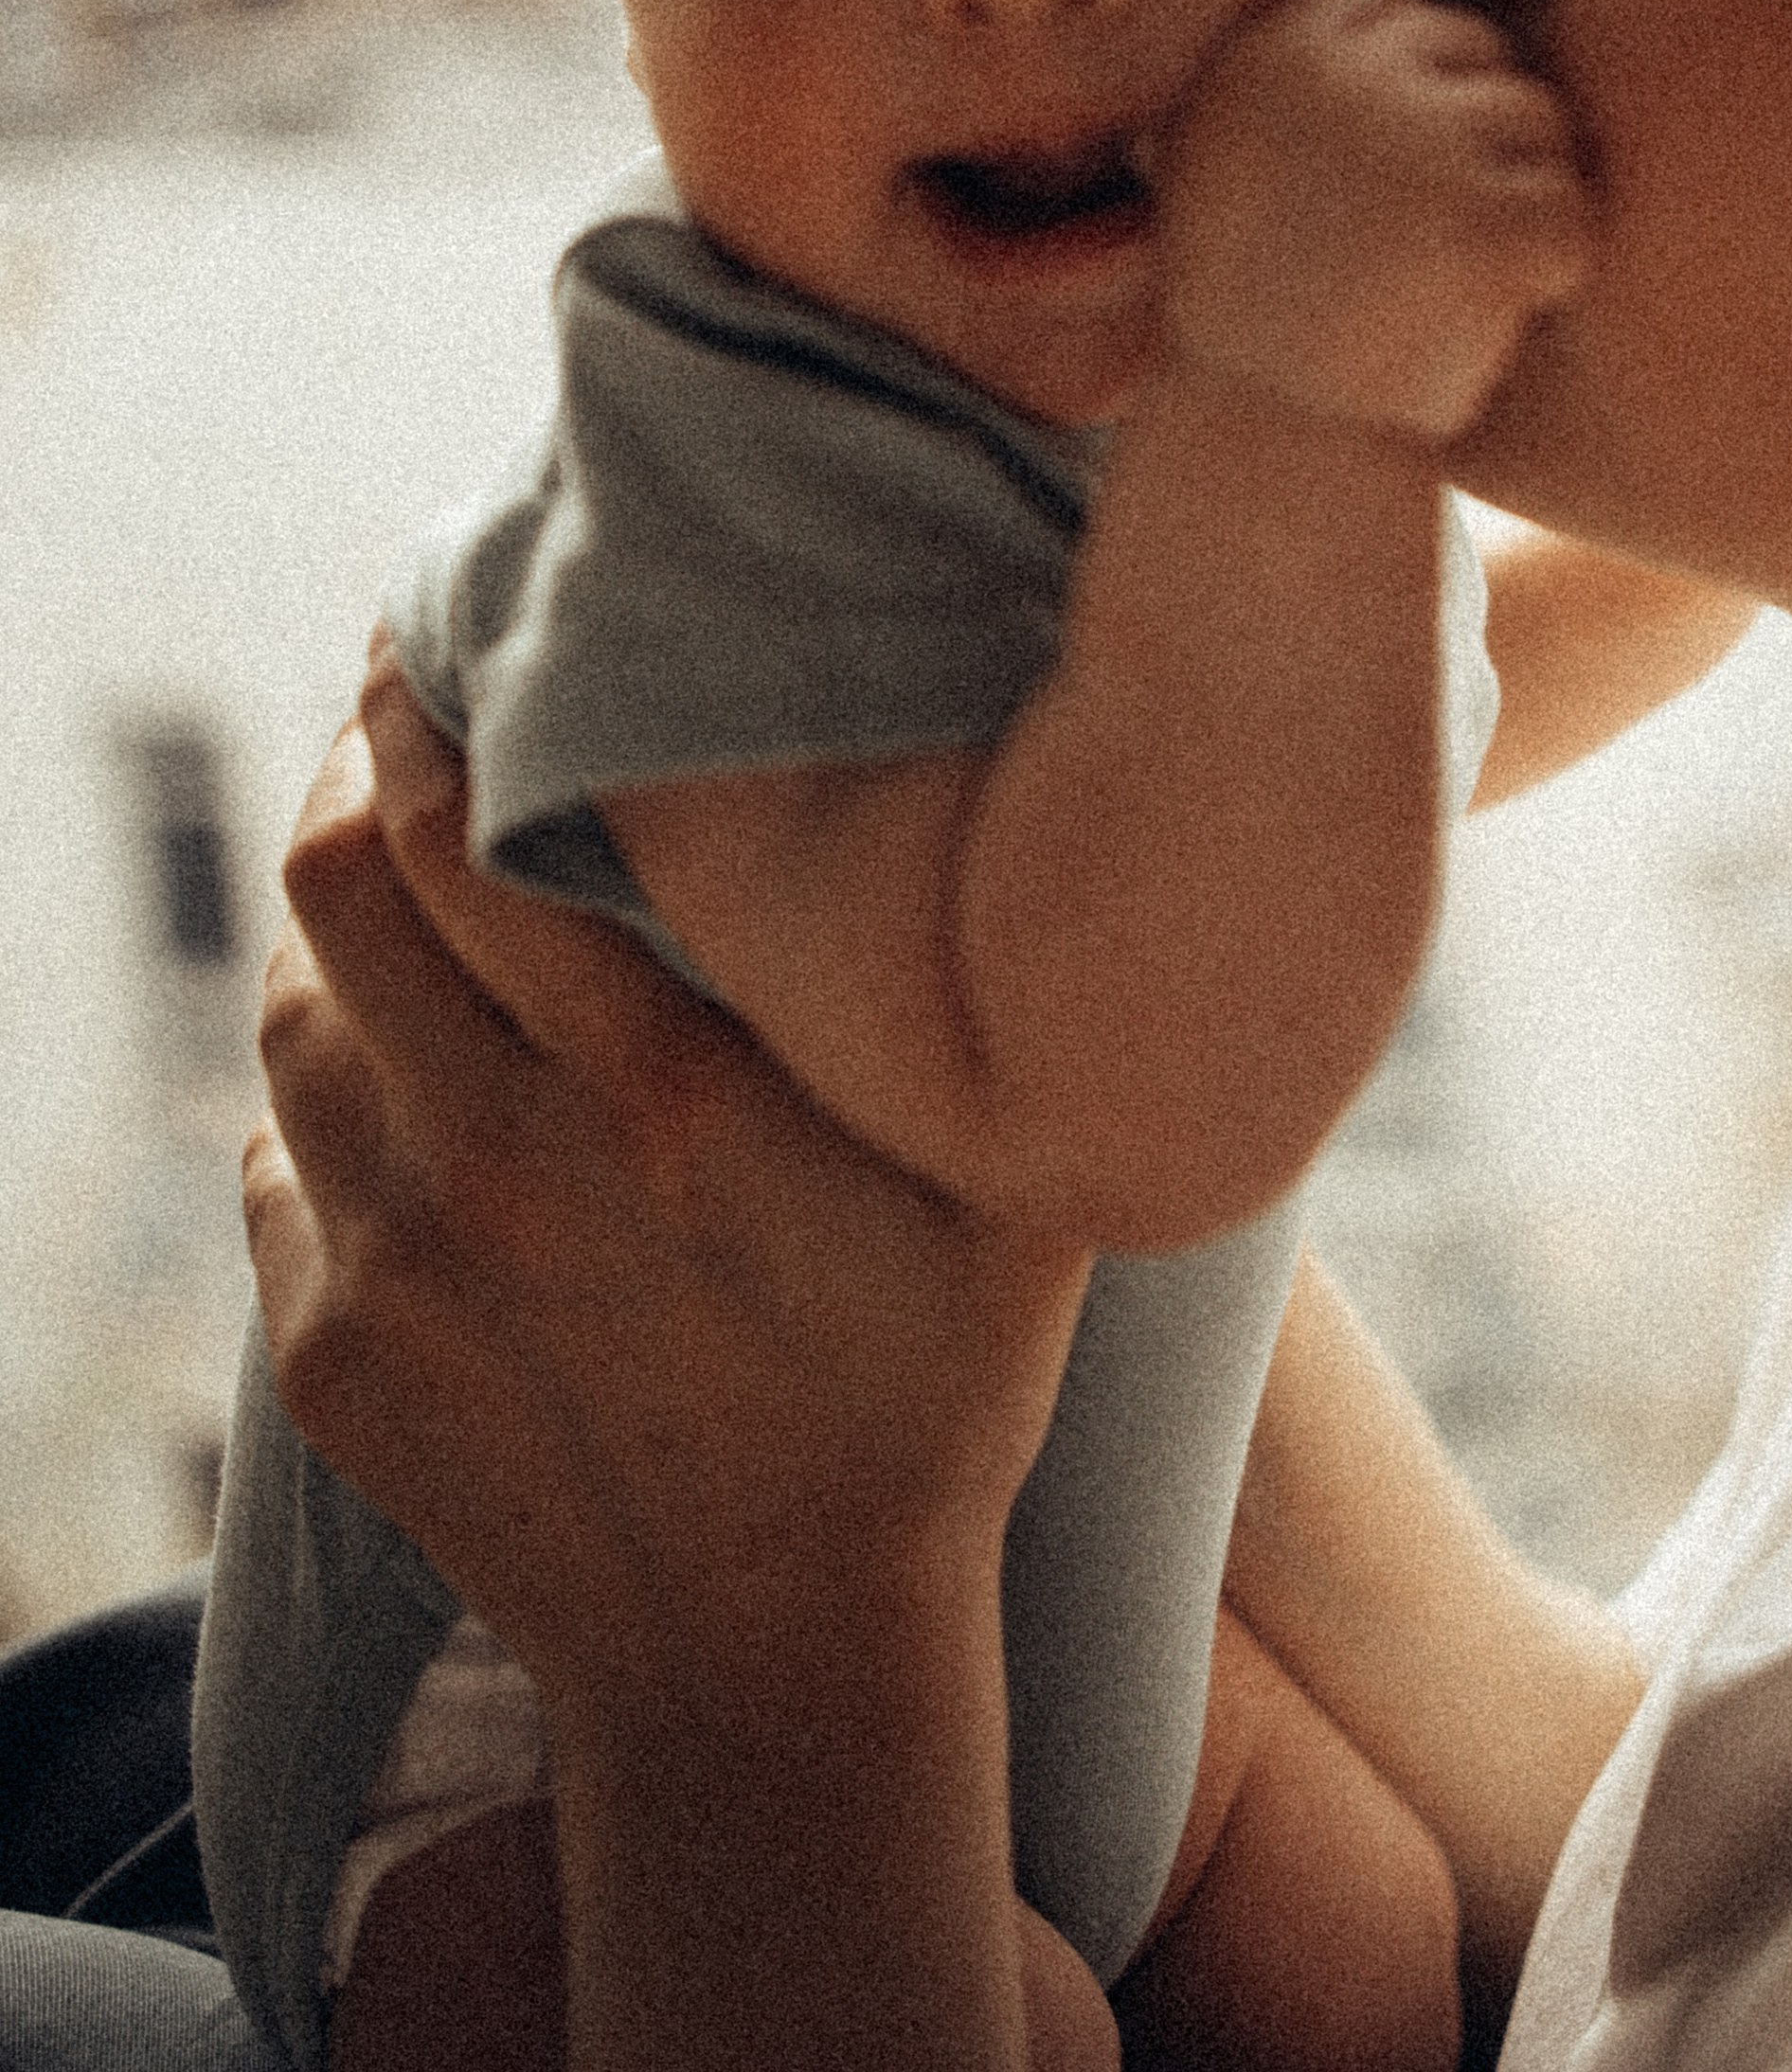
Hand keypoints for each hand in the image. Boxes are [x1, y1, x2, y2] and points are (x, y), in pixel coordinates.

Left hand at [246, 644, 1091, 1747]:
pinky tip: (409, 1056)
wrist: (773, 1672)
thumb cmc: (918, 1400)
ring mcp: (395, 1271)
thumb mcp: (1004, 1190)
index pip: (467, 829)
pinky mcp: (329, 1355)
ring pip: (291, 1006)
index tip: (448, 625)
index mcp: (667, 1103)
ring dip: (338, 916)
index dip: (427, 700)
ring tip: (411, 873)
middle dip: (357, 765)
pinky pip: (281, 1149)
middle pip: (337, 883)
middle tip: (411, 710)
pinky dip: (331, 1074)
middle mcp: (503, 1170)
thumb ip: (967, 1005)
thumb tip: (981, 794)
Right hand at [1159, 0, 1591, 441]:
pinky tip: (1485, 320)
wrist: (1260, 447)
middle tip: (1418, 246)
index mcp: (1280, 44)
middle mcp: (1351, 72)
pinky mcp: (1489, 223)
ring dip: (1517, 204)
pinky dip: (1549, 274)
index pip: (1405, 15)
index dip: (1413, 103)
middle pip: (1485, 57)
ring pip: (1542, 127)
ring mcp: (1425, 142)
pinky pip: (1573, 215)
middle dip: (1476, 143)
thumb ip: (1302, 74)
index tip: (1382, 188)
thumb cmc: (1251, 310)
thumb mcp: (1224, 158)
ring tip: (1442, 287)